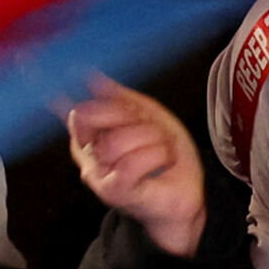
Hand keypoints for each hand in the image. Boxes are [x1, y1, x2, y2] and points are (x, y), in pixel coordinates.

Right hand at [66, 81, 207, 259]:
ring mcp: (98, 175)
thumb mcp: (147, 117)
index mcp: (92, 136)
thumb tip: (92, 77)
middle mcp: (88, 156)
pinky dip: (157, 155)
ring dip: (152, 139)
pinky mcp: (114, 192)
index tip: (137, 113)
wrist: (187, 191)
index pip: (81, 111)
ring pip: (116, 140)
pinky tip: (163, 162)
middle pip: (96, 120)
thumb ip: (120, 99)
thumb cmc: (165, 157)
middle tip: (155, 132)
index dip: (112, 106)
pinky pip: (131, 162)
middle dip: (134, 119)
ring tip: (162, 150)